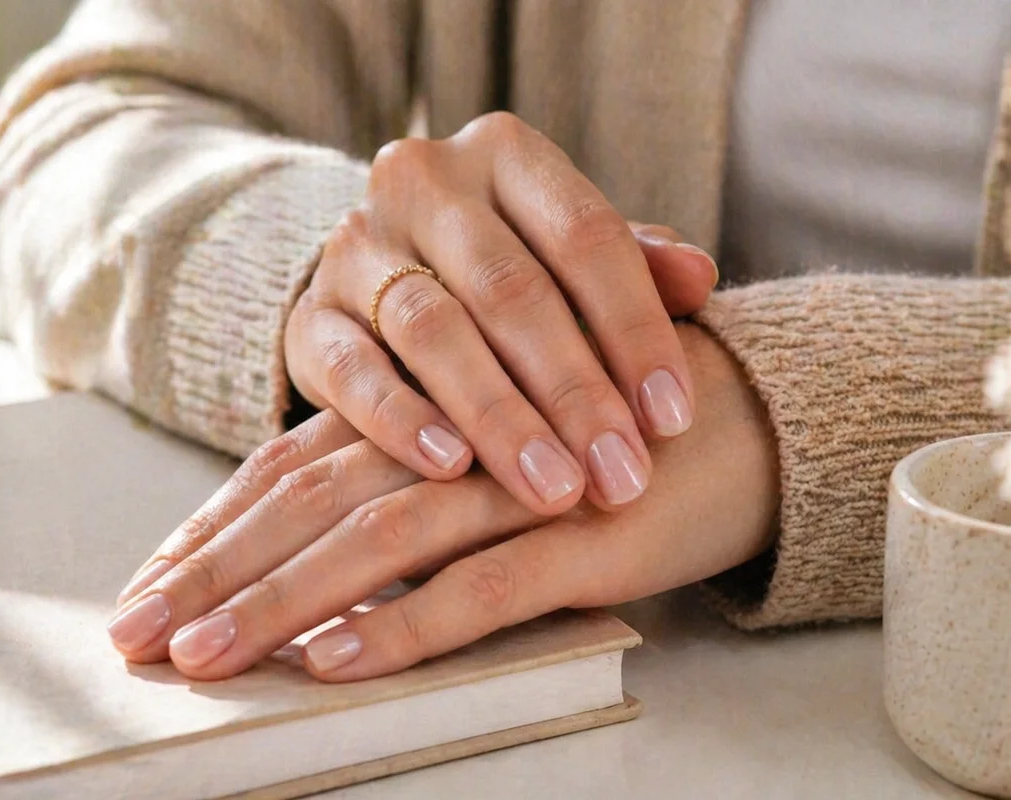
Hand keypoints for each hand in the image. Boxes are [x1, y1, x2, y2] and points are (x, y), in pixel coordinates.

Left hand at [109, 324, 776, 681]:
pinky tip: (340, 658)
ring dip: (286, 600)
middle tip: (138, 636)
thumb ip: (411, 479)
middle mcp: (456, 437)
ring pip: (381, 540)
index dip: (215, 528)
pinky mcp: (586, 533)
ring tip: (208, 657)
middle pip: (312, 503)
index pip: (294, 470)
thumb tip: (326, 562)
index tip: (147, 586)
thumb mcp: (493, 448)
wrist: (737, 418)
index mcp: (424, 412)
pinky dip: (411, 622)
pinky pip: (486, 585)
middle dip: (216, 572)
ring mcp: (522, 483)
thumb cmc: (602, 433)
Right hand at [285, 111, 717, 515]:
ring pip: (433, 331)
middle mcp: (423, 183)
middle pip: (509, 288)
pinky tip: (451, 469)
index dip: (635, 330)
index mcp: (505, 154)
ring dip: (500, 418)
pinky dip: (401, 420)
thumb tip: (700, 278)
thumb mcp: (571, 256)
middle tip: (620, 476)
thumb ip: (634, 266)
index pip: (585, 236)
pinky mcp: (310, 317)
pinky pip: (353, 369)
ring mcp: (356, 247)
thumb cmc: (504, 271)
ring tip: (554, 488)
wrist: (379, 278)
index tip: (674, 421)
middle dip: (573, 391)